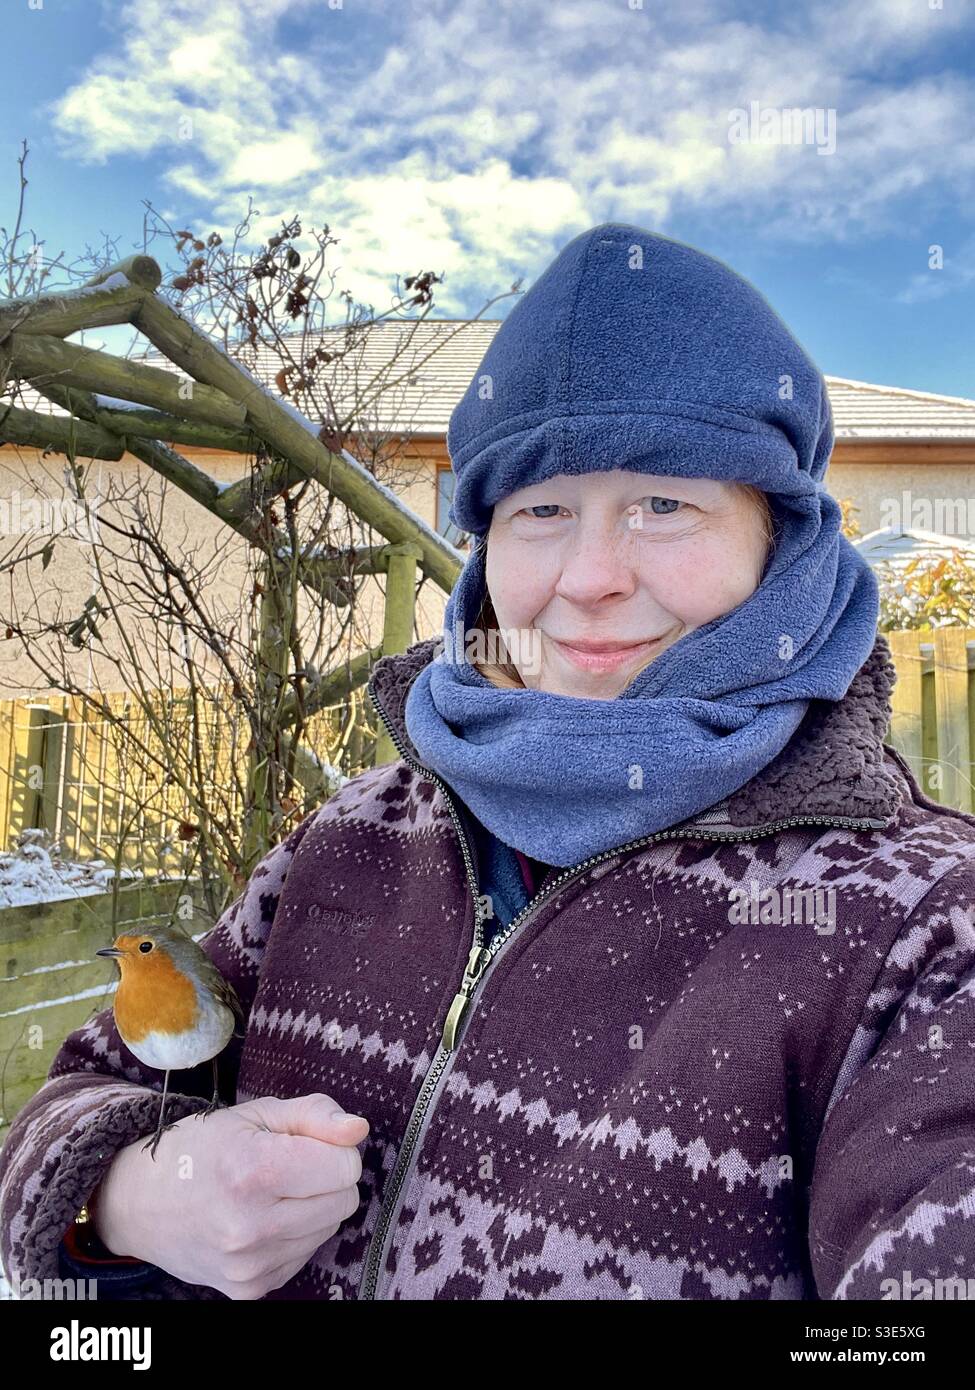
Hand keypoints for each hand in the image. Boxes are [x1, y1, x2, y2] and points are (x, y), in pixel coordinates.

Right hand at [92, 1092, 368, 1298]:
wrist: (140, 1203)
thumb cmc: (201, 1149)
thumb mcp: (256, 1113)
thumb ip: (315, 1115)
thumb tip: (359, 1130)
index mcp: (251, 1172)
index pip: (346, 1167)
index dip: (332, 1147)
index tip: (301, 1142)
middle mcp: (249, 1227)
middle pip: (345, 1199)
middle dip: (325, 1177)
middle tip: (283, 1166)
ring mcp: (249, 1265)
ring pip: (329, 1228)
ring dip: (311, 1206)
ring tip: (267, 1193)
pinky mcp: (250, 1290)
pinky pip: (305, 1253)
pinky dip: (293, 1233)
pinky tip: (259, 1219)